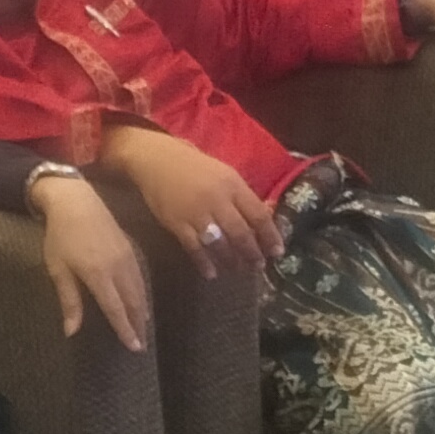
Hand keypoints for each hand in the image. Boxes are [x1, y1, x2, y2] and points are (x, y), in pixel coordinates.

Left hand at [30, 173, 151, 350]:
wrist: (75, 200)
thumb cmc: (60, 236)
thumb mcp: (58, 269)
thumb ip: (69, 301)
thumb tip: (71, 331)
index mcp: (98, 275)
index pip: (115, 309)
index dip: (125, 329)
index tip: (133, 346)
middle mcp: (117, 268)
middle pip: (132, 302)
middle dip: (138, 324)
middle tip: (142, 344)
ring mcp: (126, 256)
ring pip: (140, 289)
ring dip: (142, 310)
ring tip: (144, 326)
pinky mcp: (130, 247)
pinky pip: (140, 276)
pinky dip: (143, 292)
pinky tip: (141, 299)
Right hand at [102, 127, 280, 267]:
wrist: (156, 160)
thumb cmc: (194, 167)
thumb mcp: (224, 174)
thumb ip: (242, 196)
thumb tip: (264, 217)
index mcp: (232, 185)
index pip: (258, 214)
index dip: (270, 235)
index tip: (277, 252)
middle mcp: (217, 200)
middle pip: (241, 233)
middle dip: (252, 253)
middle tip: (258, 266)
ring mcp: (196, 213)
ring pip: (220, 244)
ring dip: (232, 260)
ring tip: (239, 269)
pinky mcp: (177, 224)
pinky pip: (194, 248)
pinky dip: (204, 263)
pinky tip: (212, 273)